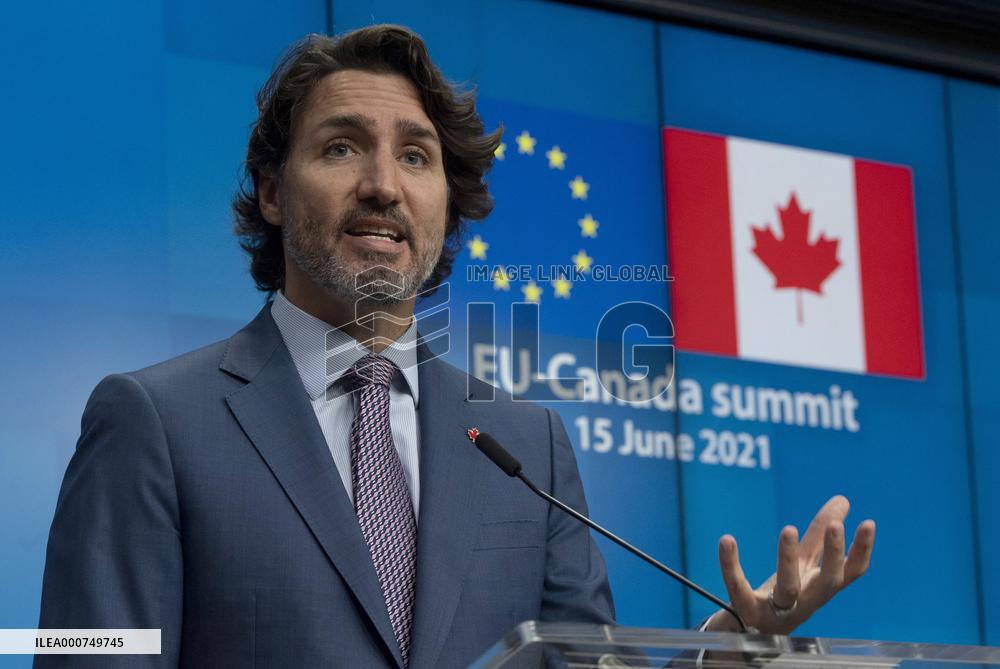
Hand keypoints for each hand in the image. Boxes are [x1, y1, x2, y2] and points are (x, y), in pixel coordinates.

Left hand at [704, 495, 874, 633]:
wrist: (752, 630)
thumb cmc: (786, 593)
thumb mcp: (803, 563)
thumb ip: (819, 535)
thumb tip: (843, 499)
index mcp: (820, 586)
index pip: (850, 572)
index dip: (862, 550)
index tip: (868, 523)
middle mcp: (806, 600)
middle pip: (827, 582)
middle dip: (833, 554)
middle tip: (835, 526)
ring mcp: (778, 609)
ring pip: (787, 588)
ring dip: (788, 558)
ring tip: (789, 529)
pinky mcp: (748, 611)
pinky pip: (738, 588)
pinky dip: (731, 565)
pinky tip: (727, 540)